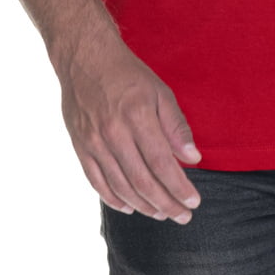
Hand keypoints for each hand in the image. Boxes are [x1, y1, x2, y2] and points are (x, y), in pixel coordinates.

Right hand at [57, 25, 201, 222]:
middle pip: (142, 181)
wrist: (85, 58)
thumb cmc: (128, 74)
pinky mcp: (80, 146)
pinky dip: (114, 199)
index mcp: (137, 116)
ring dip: (143, 206)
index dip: (179, 187)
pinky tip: (130, 207)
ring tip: (161, 214)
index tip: (194, 202)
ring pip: (120, 186)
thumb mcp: (160, 91)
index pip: (162, 163)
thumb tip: (193, 158)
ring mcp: (94, 142)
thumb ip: (176, 126)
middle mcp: (114, 132)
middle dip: (166, 204)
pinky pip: (97, 182)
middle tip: (183, 216)